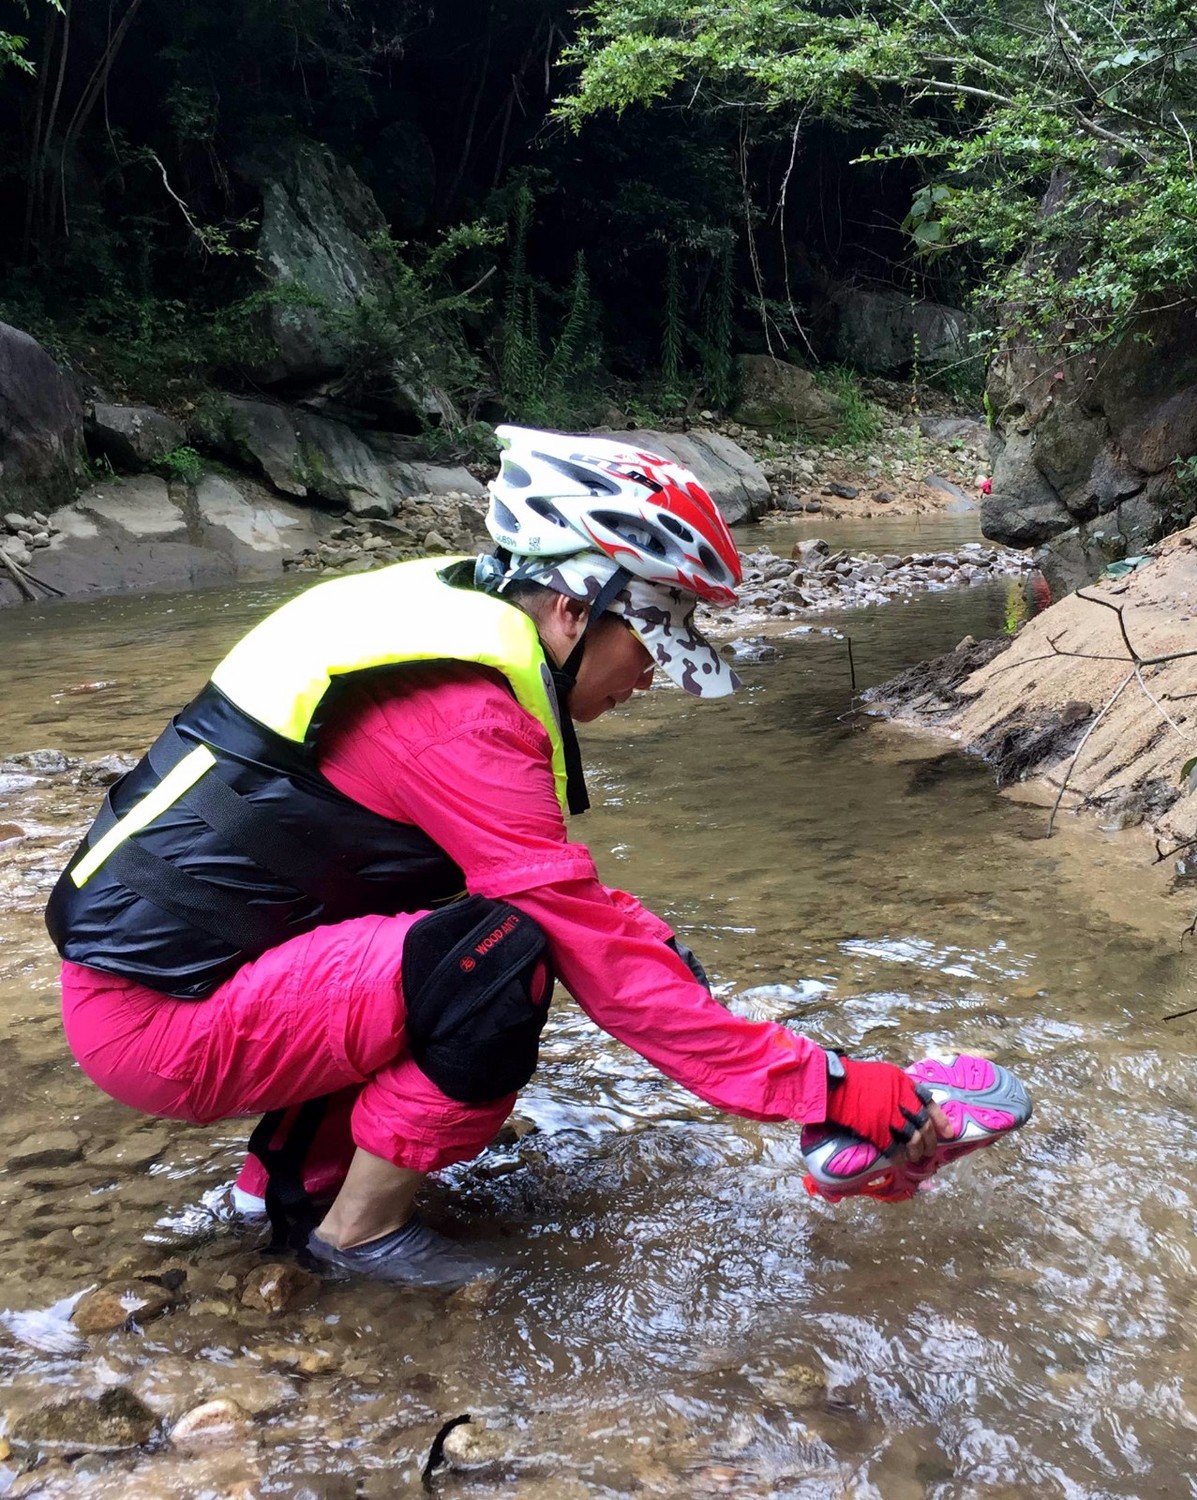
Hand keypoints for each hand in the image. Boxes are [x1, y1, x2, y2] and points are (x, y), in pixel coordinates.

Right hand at [824, 1055, 953, 1157]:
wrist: (834, 1084)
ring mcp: (892, 1118)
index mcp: (905, 1084)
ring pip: (913, 1140)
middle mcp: (903, 1101)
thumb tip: (908, 1106)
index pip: (930, 1104)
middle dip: (930, 1141)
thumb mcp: (884, 1075)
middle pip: (924, 1126)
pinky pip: (895, 1150)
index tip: (949, 1133)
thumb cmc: (855, 1077)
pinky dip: (900, 1158)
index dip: (941, 1120)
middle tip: (929, 1151)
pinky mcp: (878, 1132)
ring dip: (917, 1152)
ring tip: (916, 1158)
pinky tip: (900, 1161)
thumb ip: (899, 1089)